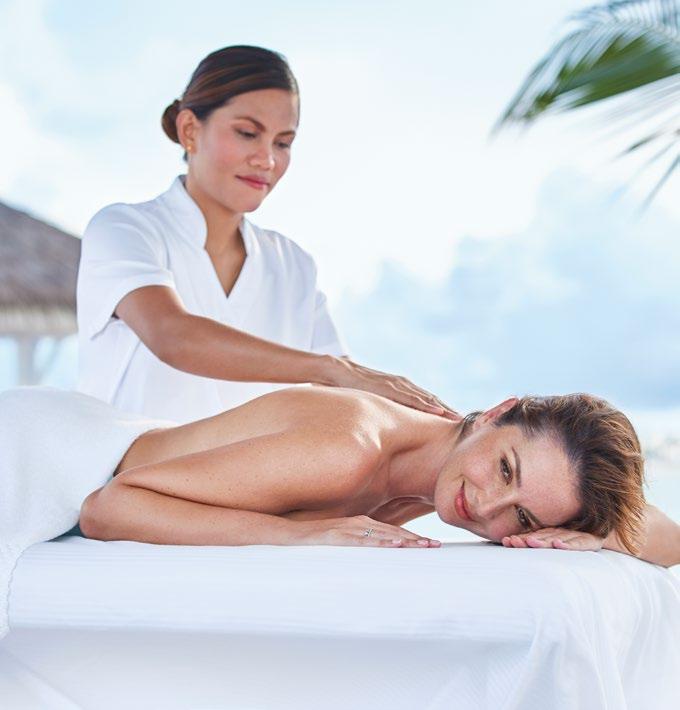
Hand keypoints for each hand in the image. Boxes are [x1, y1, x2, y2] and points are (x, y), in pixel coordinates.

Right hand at [295, 514, 441, 547]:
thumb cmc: (310, 540)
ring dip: (404, 541)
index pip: (392, 532)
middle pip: (392, 532)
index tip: (431, 546)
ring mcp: (346, 528)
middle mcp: (357, 523)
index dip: (413, 539)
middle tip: (437, 547)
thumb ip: (354, 545)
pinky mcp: (335, 535)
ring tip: (423, 547)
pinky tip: (392, 545)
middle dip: (416, 540)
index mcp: (359, 524)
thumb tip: (373, 556)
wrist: (283, 533)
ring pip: (381, 534)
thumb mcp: (337, 541)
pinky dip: (378, 542)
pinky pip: (360, 540)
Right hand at [326, 356, 460, 420]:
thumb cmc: (355, 388)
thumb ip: (386, 409)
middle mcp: (404, 385)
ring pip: (426, 398)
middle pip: (433, 400)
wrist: (338, 371)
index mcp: (402, 389)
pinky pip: (410, 398)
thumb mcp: (375, 401)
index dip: (445, 411)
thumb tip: (391, 428)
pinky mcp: (389, 387)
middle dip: (451, 411)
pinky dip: (426, 404)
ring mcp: (397, 385)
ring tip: (459, 419)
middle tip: (469, 424)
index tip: (460, 424)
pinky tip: (437, 410)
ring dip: (444, 408)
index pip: (429, 401)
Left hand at [501, 527, 604, 551]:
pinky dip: (568, 544)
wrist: (604, 535)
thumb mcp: (557, 543)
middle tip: (515, 542)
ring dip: (543, 541)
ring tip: (531, 543)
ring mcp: (575, 536)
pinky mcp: (590, 541)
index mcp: (551, 533)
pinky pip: (578, 543)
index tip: (507, 541)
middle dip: (527, 539)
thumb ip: (537, 544)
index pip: (534, 536)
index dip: (520, 538)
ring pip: (557, 538)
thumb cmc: (575, 542)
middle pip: (542, 537)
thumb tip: (509, 544)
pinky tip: (559, 545)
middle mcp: (561, 532)